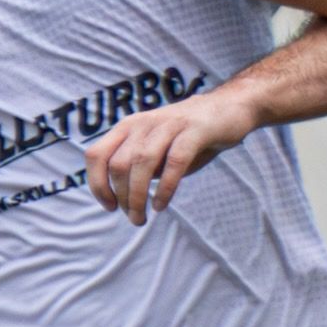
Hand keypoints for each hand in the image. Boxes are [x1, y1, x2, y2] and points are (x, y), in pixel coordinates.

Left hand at [86, 87, 256, 222]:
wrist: (229, 108)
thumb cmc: (189, 135)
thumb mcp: (157, 148)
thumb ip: (140, 167)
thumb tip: (123, 196)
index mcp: (129, 126)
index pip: (97, 155)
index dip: (97, 184)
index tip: (110, 206)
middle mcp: (143, 123)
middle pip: (119, 164)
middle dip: (122, 197)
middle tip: (134, 218)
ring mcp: (168, 125)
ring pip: (141, 163)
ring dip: (138, 196)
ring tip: (142, 217)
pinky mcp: (194, 131)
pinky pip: (174, 162)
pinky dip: (165, 188)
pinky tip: (161, 205)